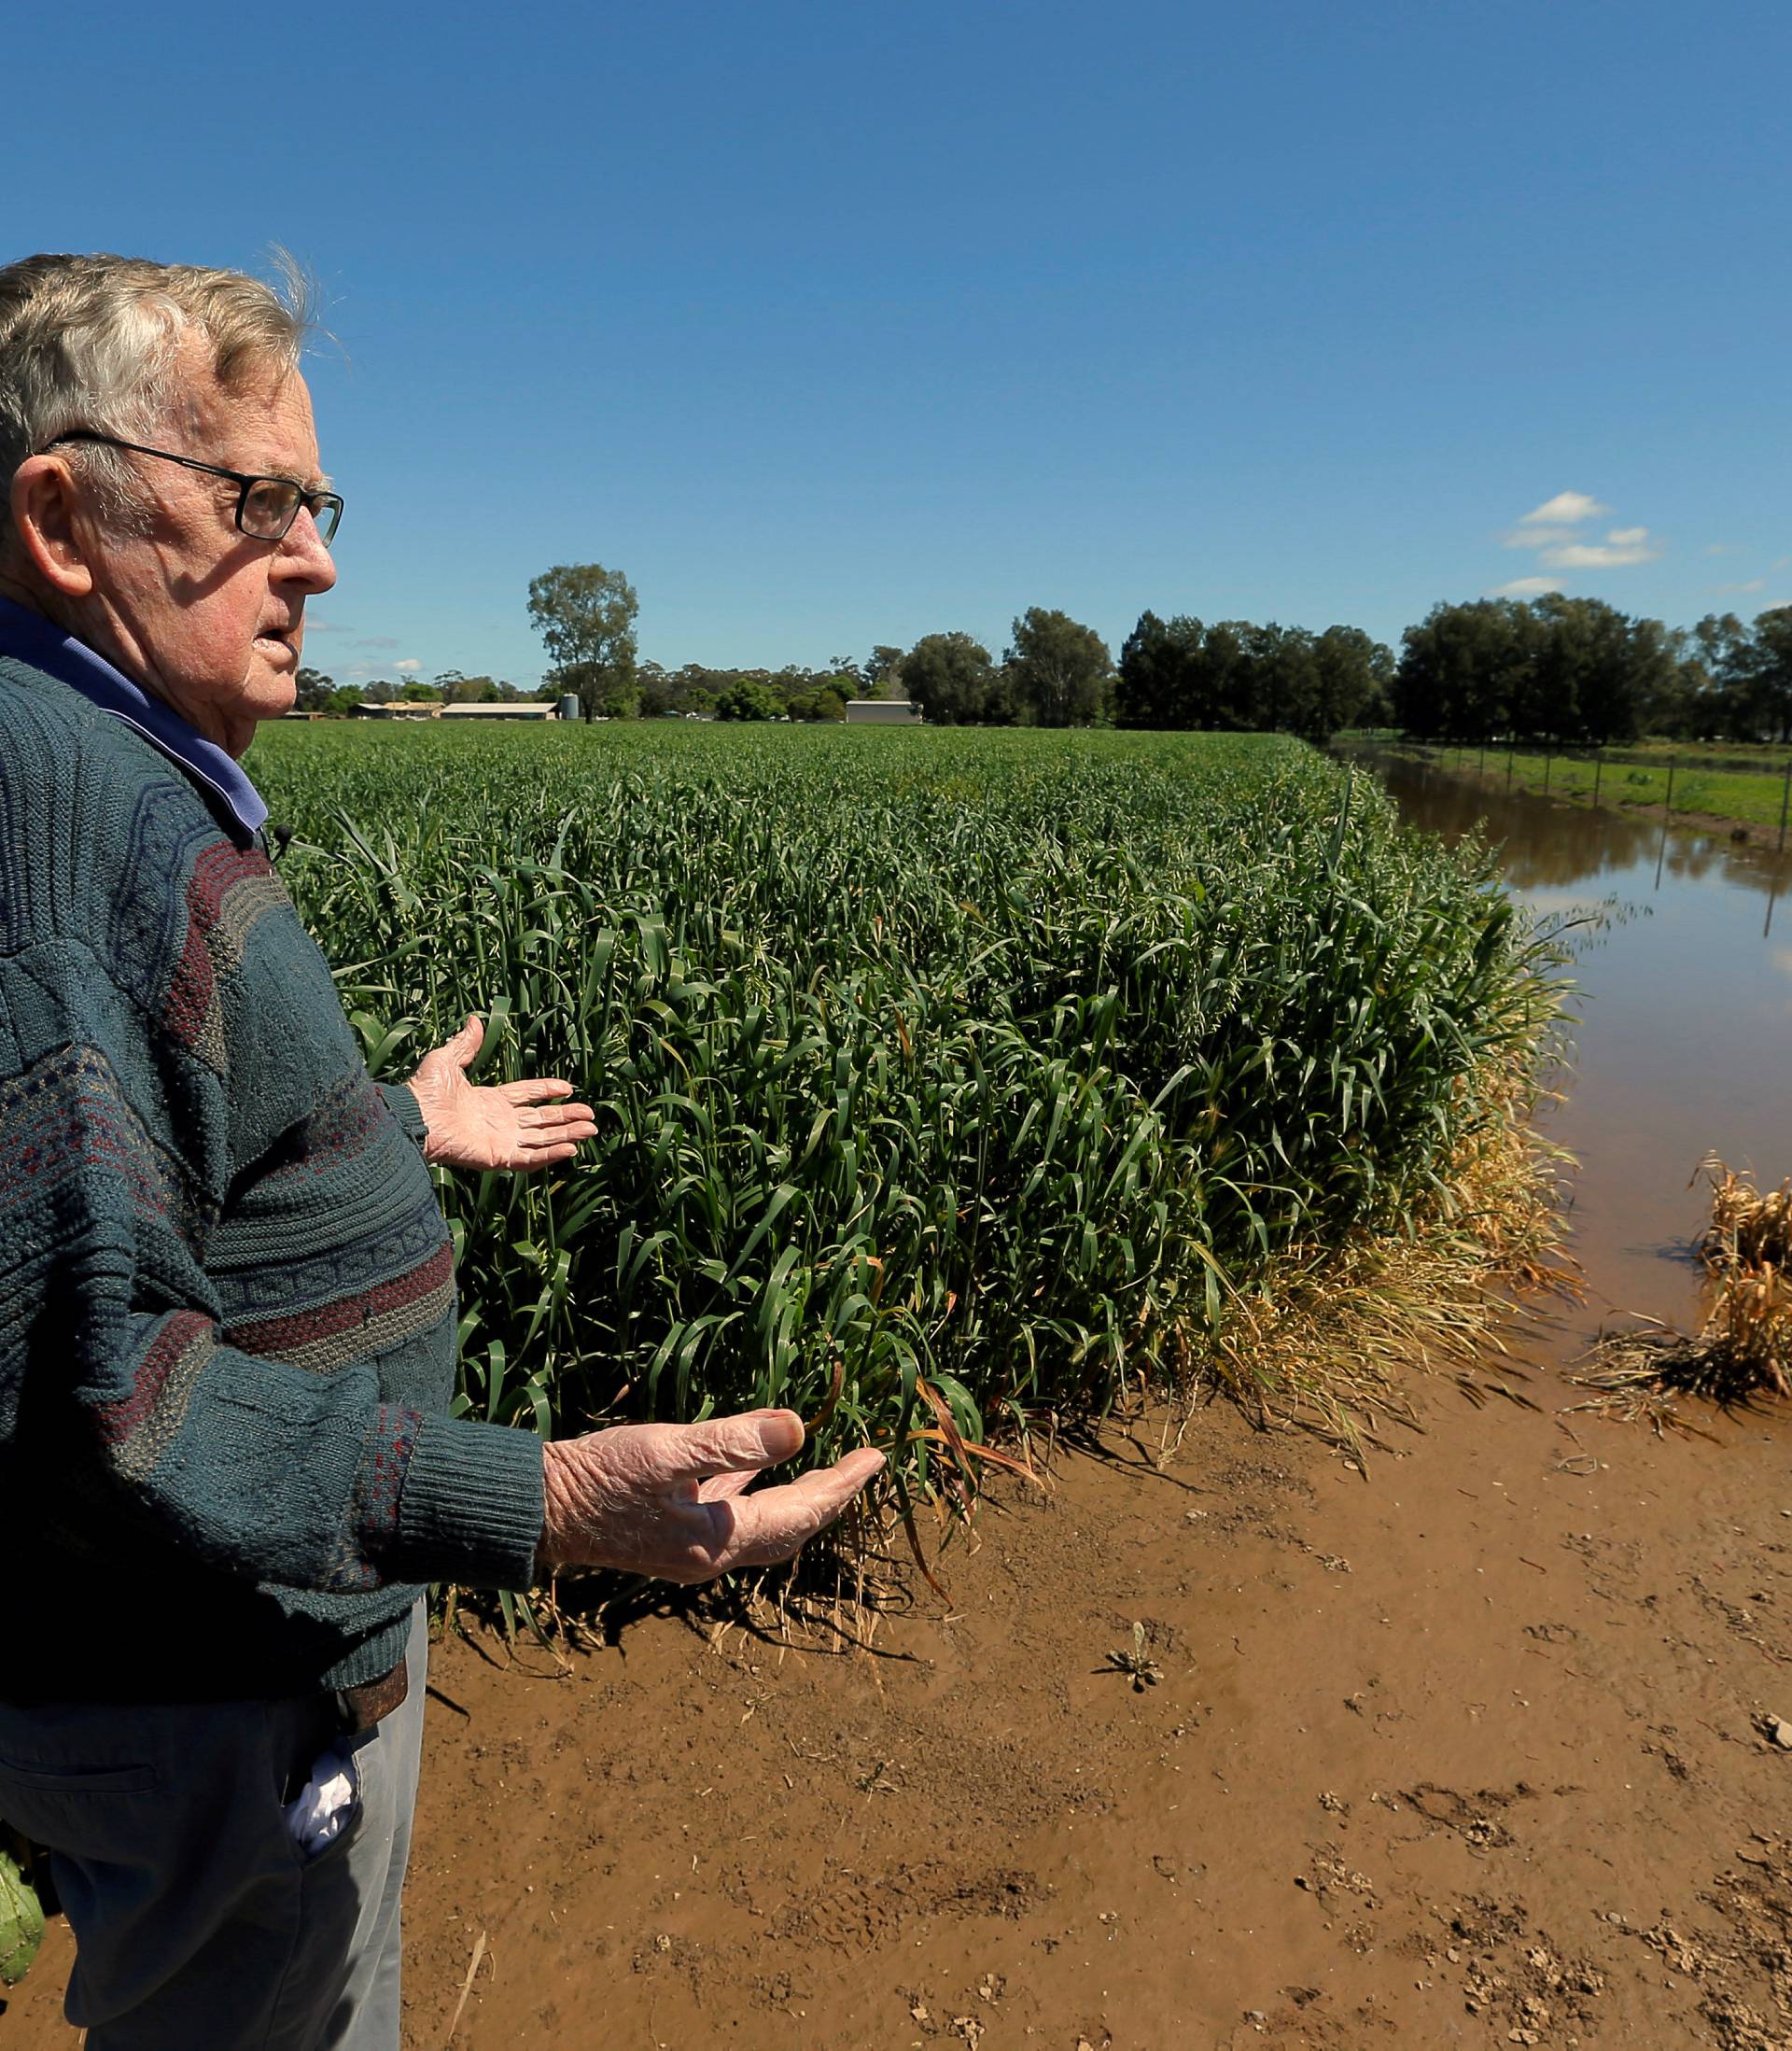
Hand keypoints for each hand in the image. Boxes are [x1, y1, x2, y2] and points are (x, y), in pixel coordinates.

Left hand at [403, 1014, 597, 1171]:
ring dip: (567, 1135)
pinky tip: (571, 1147)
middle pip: (542, 1120)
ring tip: (591, 1129)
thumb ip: (465, 1043)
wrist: (414, 1116)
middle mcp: (499, 1122)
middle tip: (591, 1115)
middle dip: (567, 1117)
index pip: (527, 1096)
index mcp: (490, 1100)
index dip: (547, 1091)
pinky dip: (551, 1155)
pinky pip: (530, 1158)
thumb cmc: (425, 1090)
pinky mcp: (499, 1157)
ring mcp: (500, 1141)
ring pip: (542, 1139)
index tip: (569, 1088)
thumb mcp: (447, 1059)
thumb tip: (474, 1020)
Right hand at [538, 1409, 884, 1582]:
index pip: (802, 1512)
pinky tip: (753, 1465)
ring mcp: (689, 1545)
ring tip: (826, 1466)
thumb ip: (733, 1441)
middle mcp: (712, 1553)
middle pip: (790, 1526)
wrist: (537, 1508)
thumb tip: (800, 1429)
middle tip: (864, 1465)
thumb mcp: (669, 1450)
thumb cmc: (600, 1477)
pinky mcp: (669, 1530)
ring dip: (796, 1494)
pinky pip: (729, 1511)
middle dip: (830, 1496)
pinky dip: (752, 1488)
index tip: (877, 1458)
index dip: (842, 1485)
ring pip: (761, 1521)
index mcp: (720, 1540)